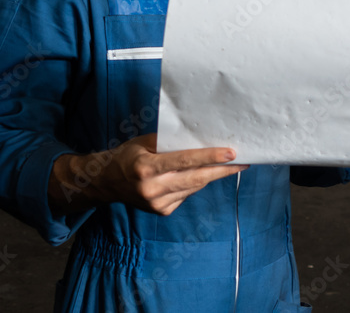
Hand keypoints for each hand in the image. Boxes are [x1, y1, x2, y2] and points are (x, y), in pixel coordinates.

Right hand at [49, 133, 247, 214]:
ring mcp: (157, 204)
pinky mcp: (162, 212)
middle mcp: (152, 188)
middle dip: (223, 170)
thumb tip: (199, 137)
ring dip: (211, 176)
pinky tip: (198, 175)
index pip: (185, 161)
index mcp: (146, 168)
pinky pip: (187, 194)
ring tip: (228, 165)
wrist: (106, 183)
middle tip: (243, 162)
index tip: (231, 153)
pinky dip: (194, 183)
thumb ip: (169, 141)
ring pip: (194, 187)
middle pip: (196, 178)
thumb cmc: (128, 156)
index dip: (210, 156)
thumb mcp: (144, 142)